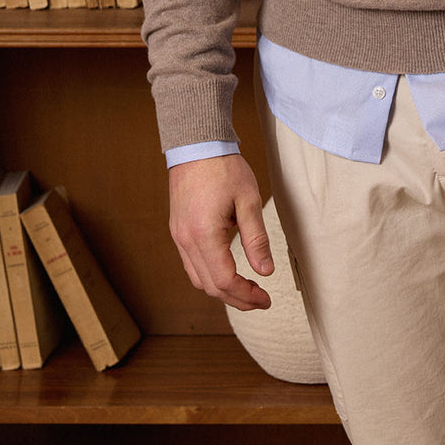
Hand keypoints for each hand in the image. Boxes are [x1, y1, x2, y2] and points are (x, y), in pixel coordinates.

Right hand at [168, 153, 272, 310]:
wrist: (196, 144)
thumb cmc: (223, 167)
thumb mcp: (248, 200)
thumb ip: (256, 238)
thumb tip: (266, 271)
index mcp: (204, 234)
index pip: (224, 281)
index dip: (246, 296)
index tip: (266, 299)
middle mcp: (186, 240)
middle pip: (210, 286)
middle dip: (237, 298)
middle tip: (261, 299)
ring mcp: (178, 236)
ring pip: (198, 279)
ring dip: (222, 290)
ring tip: (247, 289)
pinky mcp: (178, 230)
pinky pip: (191, 265)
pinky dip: (210, 275)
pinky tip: (227, 271)